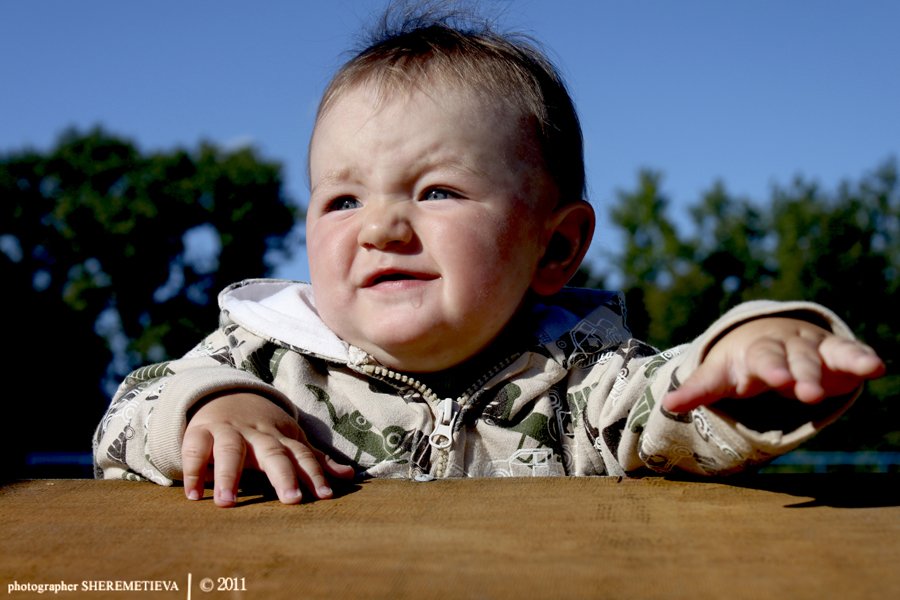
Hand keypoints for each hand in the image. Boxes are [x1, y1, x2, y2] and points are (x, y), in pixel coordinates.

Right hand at [181, 393, 354, 506]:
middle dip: (283, 475)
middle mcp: (257, 434)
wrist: (226, 395)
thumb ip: (315, 460)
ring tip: (228, 503)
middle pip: (272, 453)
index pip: (302, 456)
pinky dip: (193, 470)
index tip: (325, 497)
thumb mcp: (290, 440)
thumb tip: (350, 476)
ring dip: (228, 475)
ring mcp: (228, 431)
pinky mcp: (200, 432)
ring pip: (230, 450)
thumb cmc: (263, 429)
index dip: (314, 475)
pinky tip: (194, 495)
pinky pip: (195, 449)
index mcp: (281, 438)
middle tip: (292, 500)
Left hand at [663, 317, 884, 412]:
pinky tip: (877, 367)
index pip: (761, 360)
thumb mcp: (720, 375)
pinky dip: (862, 358)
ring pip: (823, 355)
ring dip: (835, 366)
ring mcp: (810, 348)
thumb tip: (667, 403)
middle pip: (794, 359)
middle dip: (801, 373)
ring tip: (861, 372)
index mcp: (754, 353)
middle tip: (807, 391)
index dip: (768, 369)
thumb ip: (698, 390)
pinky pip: (849, 354)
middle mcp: (784, 346)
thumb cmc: (740, 363)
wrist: (766, 336)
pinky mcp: (835, 354)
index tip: (774, 378)